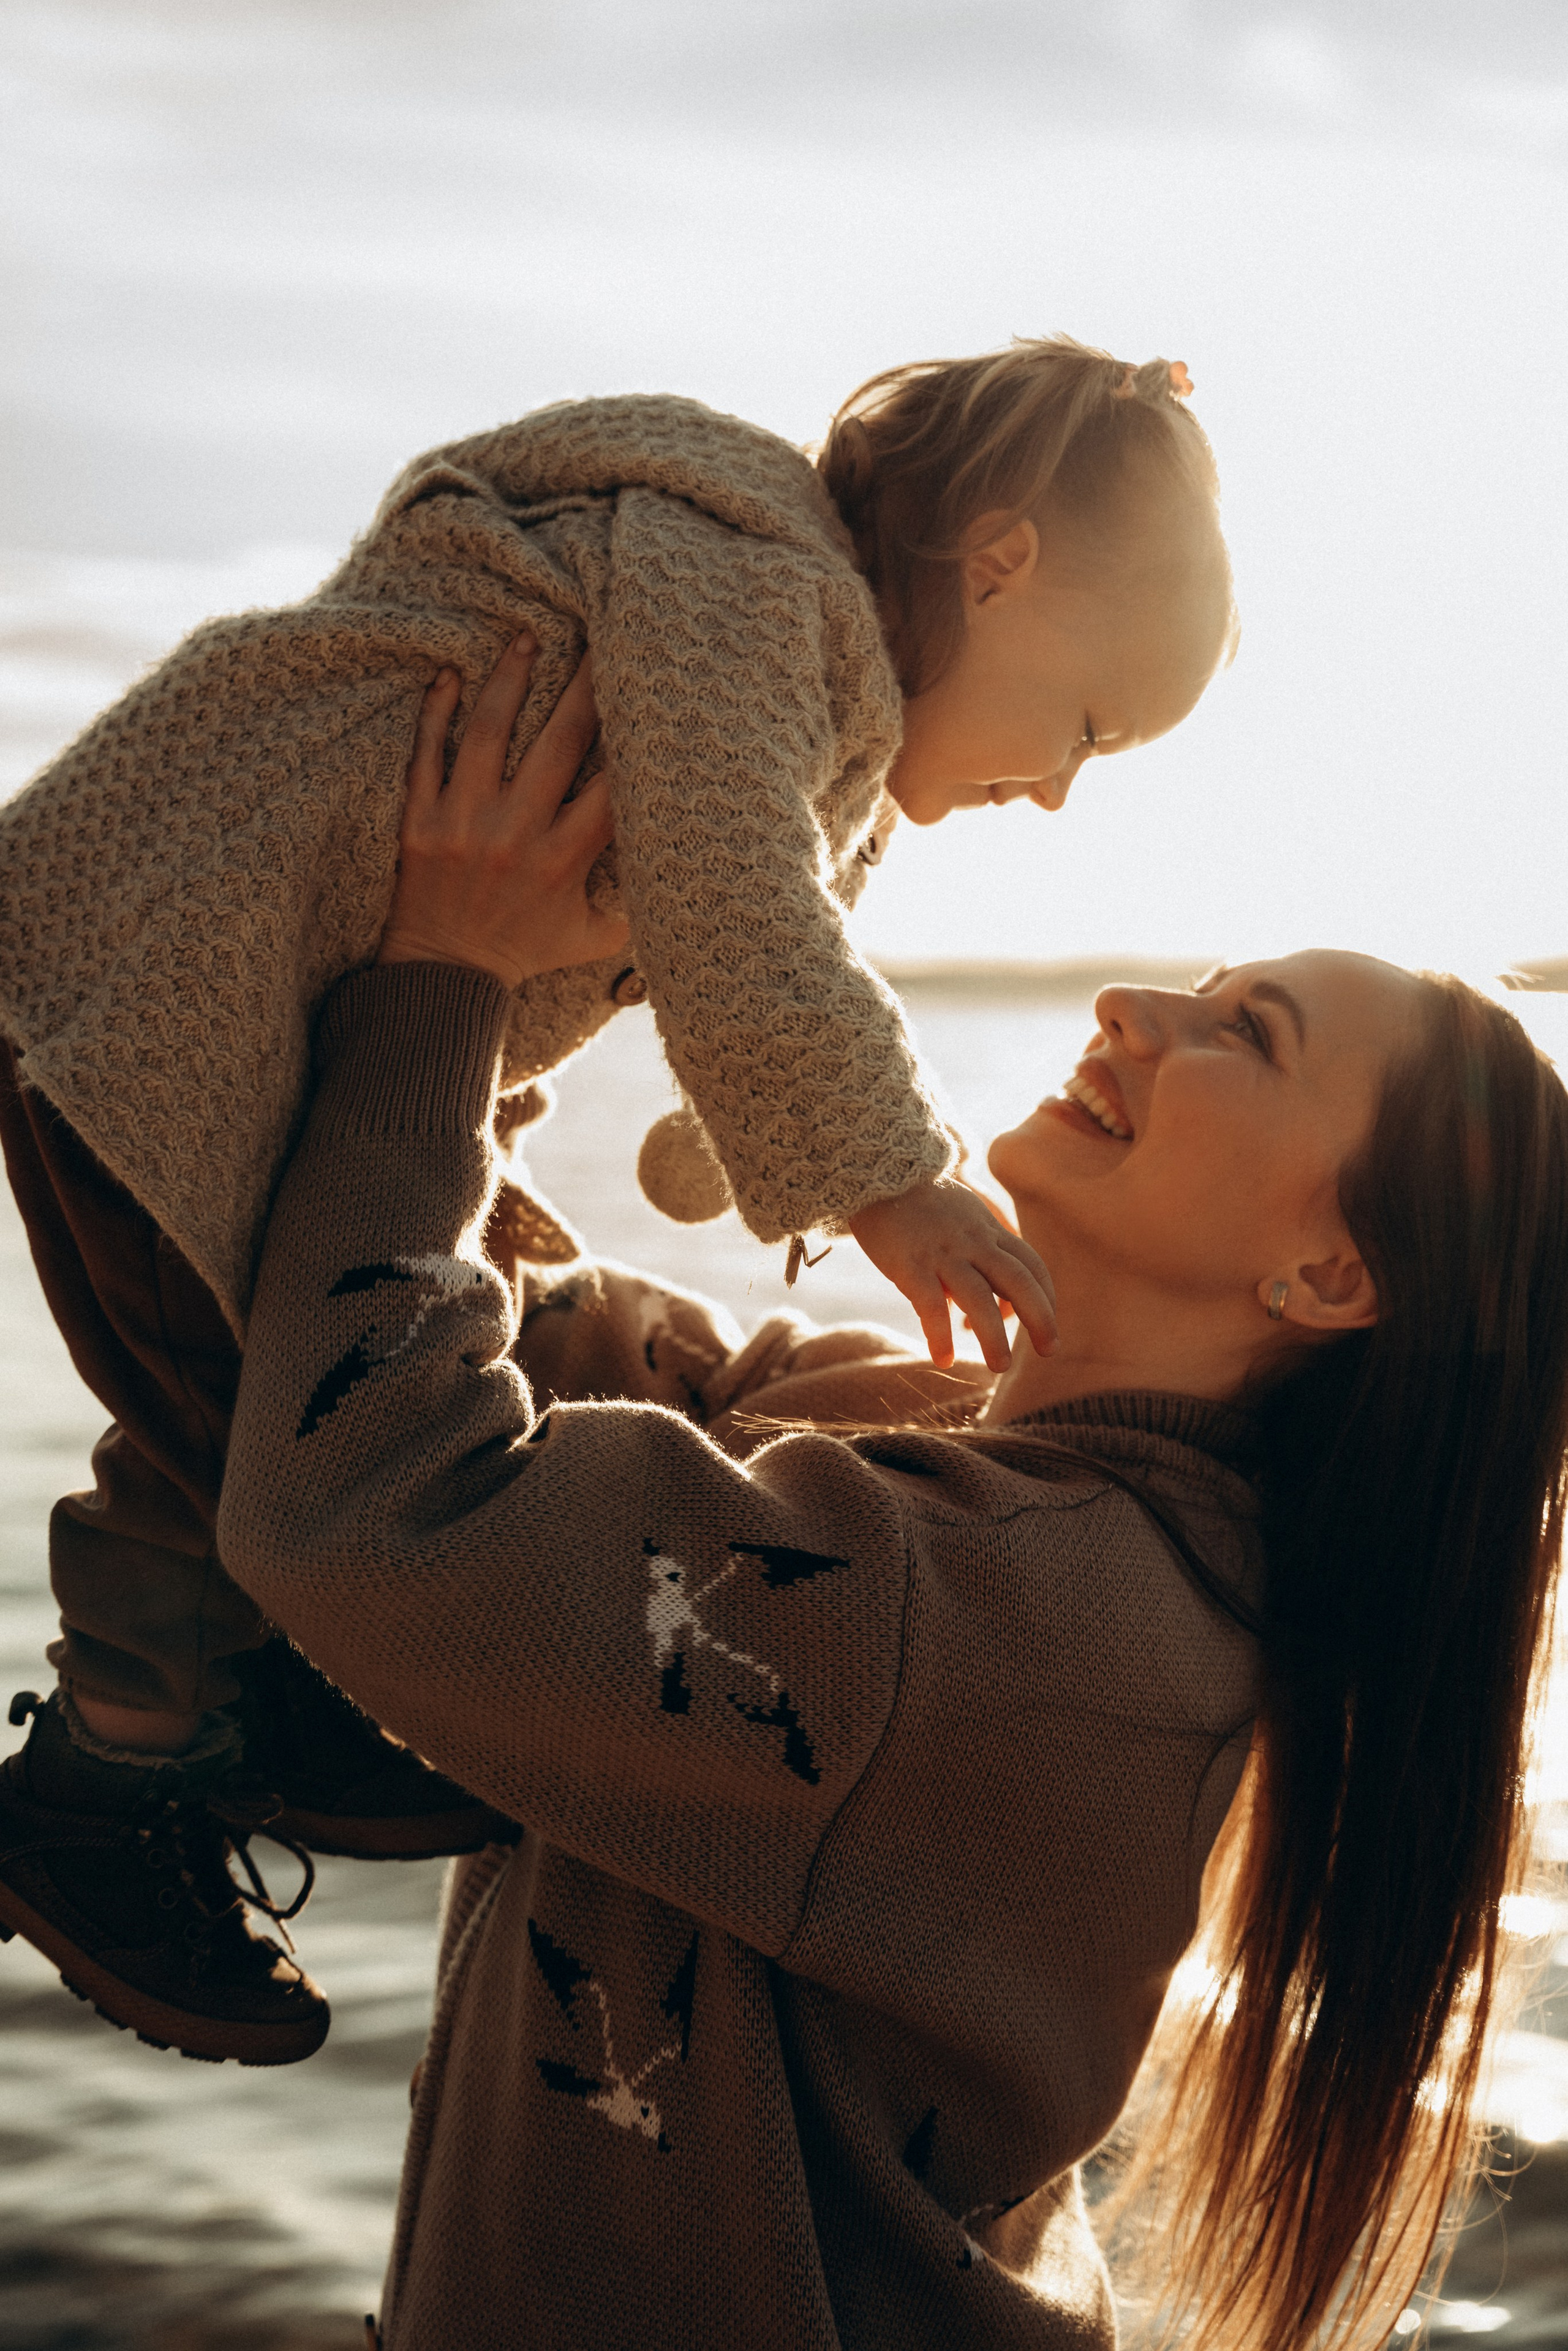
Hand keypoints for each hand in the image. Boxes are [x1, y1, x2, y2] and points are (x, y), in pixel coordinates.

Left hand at [377, 634, 630, 987]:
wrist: (443, 976)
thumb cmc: (525, 952)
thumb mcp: (592, 939)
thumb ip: (638, 909)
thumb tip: (684, 872)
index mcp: (563, 861)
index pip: (611, 786)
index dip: (634, 736)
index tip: (652, 693)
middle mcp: (515, 836)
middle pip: (558, 743)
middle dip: (585, 685)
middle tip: (601, 634)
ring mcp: (463, 824)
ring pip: (489, 734)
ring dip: (510, 680)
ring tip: (527, 637)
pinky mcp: (420, 822)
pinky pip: (425, 755)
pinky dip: (435, 712)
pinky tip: (449, 674)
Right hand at [847, 1177, 1056, 1373]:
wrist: (875, 1173)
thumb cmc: (918, 1200)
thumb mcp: (962, 1213)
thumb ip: (980, 1246)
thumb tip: (985, 1295)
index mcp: (988, 1231)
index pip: (1032, 1266)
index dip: (1047, 1298)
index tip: (1049, 1326)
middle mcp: (973, 1242)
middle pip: (1019, 1282)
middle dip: (1040, 1318)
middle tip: (1050, 1350)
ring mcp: (943, 1253)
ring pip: (980, 1299)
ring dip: (994, 1337)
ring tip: (1000, 1367)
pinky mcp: (910, 1265)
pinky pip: (931, 1306)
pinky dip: (940, 1336)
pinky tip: (942, 1359)